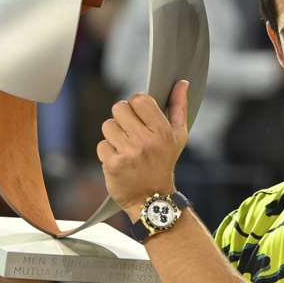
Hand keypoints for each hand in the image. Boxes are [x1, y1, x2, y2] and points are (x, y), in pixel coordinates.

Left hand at [97, 81, 188, 215]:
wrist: (153, 199)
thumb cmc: (164, 163)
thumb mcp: (178, 136)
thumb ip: (179, 107)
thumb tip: (181, 83)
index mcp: (161, 131)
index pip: (139, 99)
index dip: (136, 105)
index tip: (140, 116)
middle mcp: (145, 141)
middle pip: (119, 108)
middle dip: (123, 118)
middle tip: (131, 133)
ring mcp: (128, 153)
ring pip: (108, 125)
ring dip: (114, 135)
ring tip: (126, 147)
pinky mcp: (113, 164)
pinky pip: (101, 145)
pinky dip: (108, 152)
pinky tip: (120, 160)